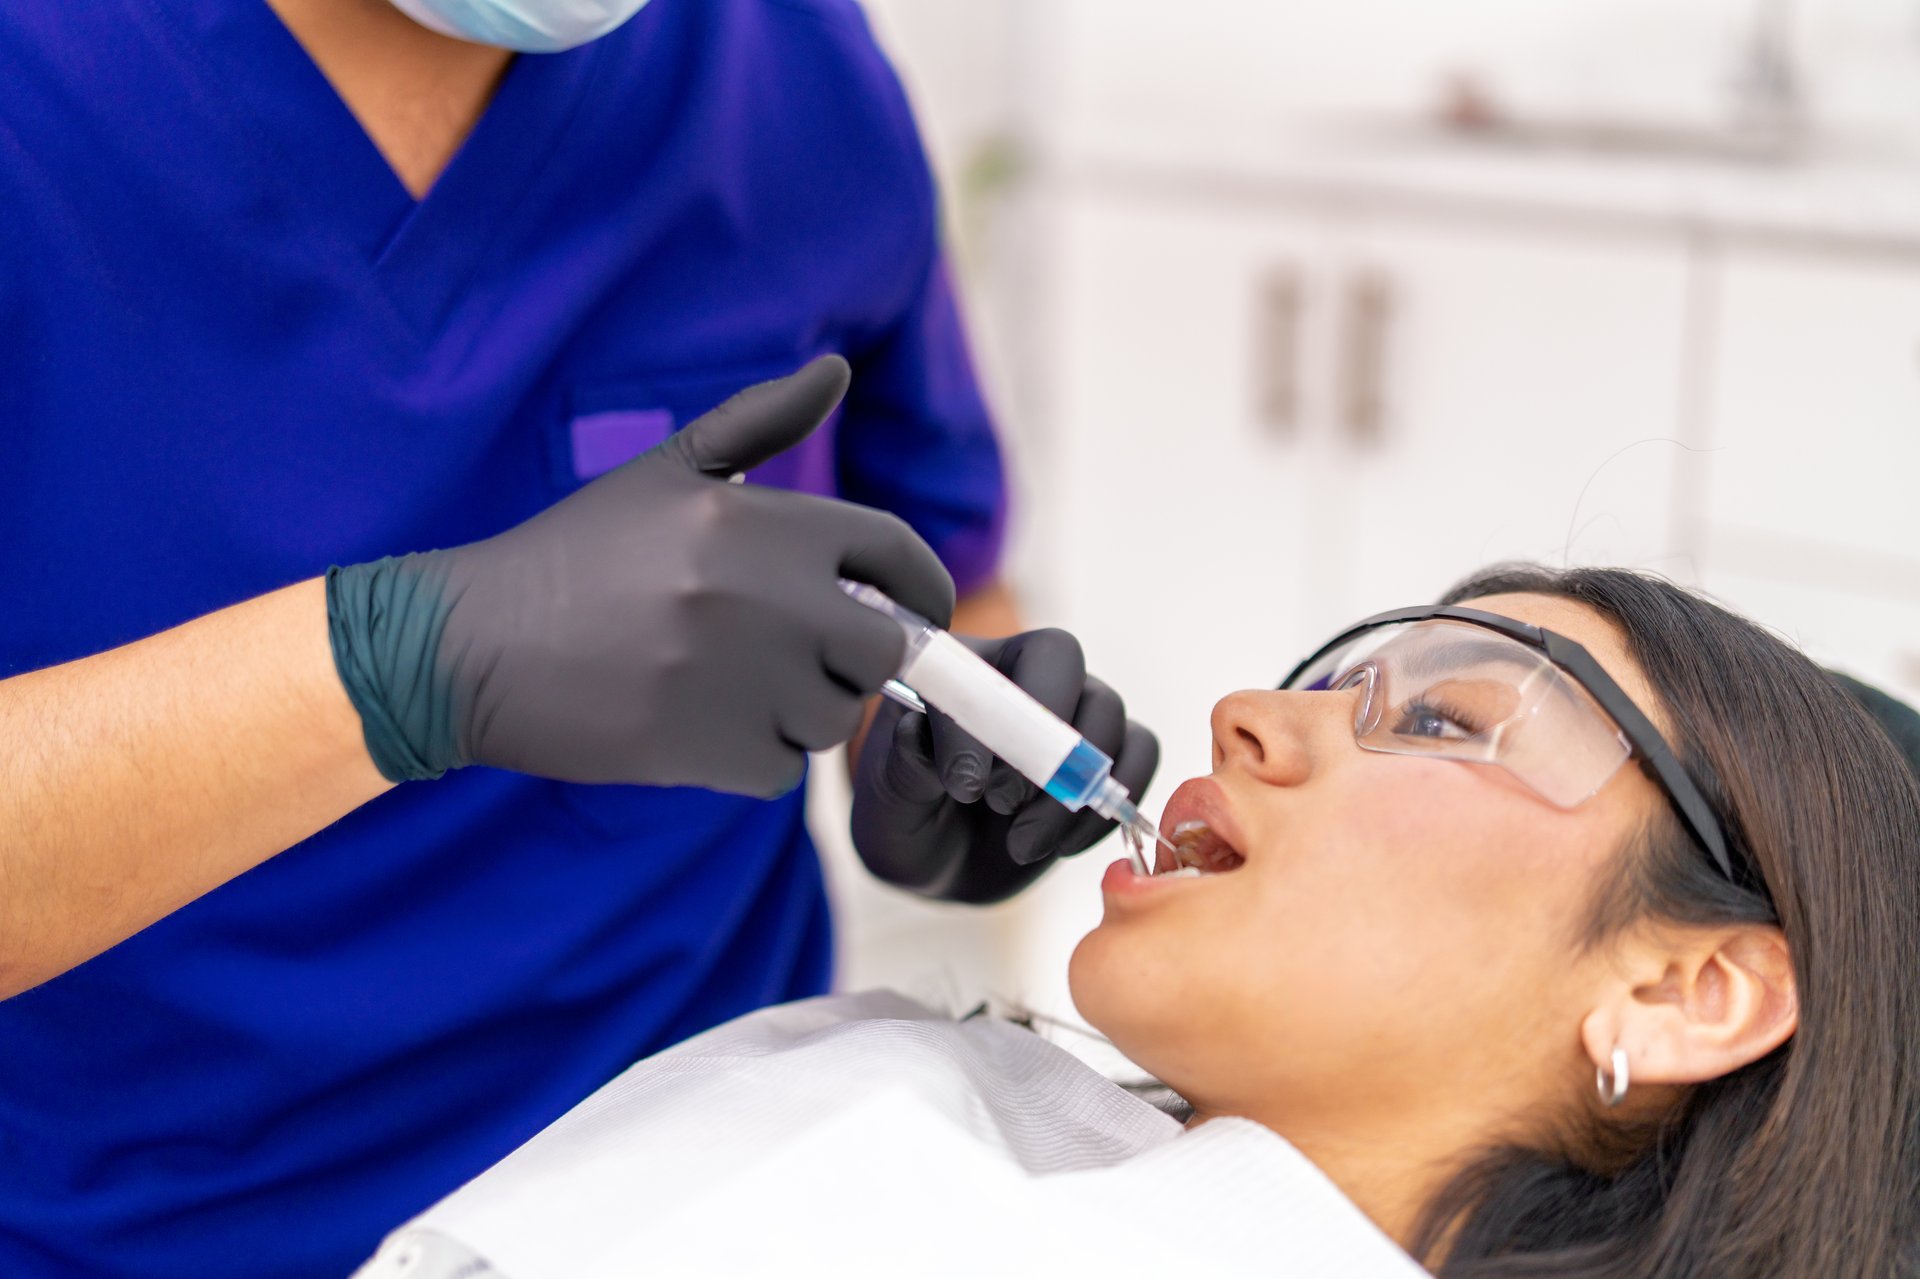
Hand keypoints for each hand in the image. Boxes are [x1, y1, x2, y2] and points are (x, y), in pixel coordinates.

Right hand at [327, 356, 954, 796]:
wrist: (473, 645)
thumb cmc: (576, 555)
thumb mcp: (666, 471)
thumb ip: (761, 419)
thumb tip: (837, 369)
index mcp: (763, 522)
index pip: (896, 552)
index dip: (922, 586)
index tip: (918, 610)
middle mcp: (765, 598)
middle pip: (881, 649)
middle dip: (852, 657)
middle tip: (799, 654)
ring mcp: (742, 680)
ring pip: (830, 715)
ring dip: (795, 709)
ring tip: (720, 682)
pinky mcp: (712, 752)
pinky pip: (780, 771)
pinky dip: (749, 758)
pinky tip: (691, 723)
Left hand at [850, 629, 1158, 902]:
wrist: (938, 866)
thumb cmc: (905, 823)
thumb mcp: (888, 804)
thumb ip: (904, 767)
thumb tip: (920, 730)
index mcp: (966, 667)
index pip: (991, 650)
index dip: (999, 712)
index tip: (964, 786)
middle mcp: (1023, 677)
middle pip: (1067, 661)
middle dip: (1043, 737)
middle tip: (1004, 804)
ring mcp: (1069, 716)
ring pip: (1108, 715)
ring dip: (1073, 789)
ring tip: (1021, 843)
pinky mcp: (1101, 762)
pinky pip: (1138, 757)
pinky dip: (1109, 807)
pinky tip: (1062, 846)